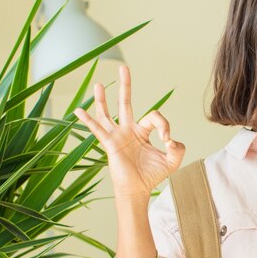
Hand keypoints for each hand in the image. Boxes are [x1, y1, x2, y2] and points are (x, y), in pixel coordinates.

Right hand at [74, 66, 185, 199]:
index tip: (168, 141)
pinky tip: (78, 111)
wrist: (139, 189)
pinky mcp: (110, 144)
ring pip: (108, 113)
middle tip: (124, 67)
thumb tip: (171, 139)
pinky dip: (88, 120)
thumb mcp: (172, 160)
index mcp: (143, 131)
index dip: (164, 125)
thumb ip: (178, 148)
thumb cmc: (153, 175)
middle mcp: (128, 130)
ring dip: (103, 99)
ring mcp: (117, 136)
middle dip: (126, 85)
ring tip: (100, 84)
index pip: (154, 117)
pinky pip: (97, 130)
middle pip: (125, 103)